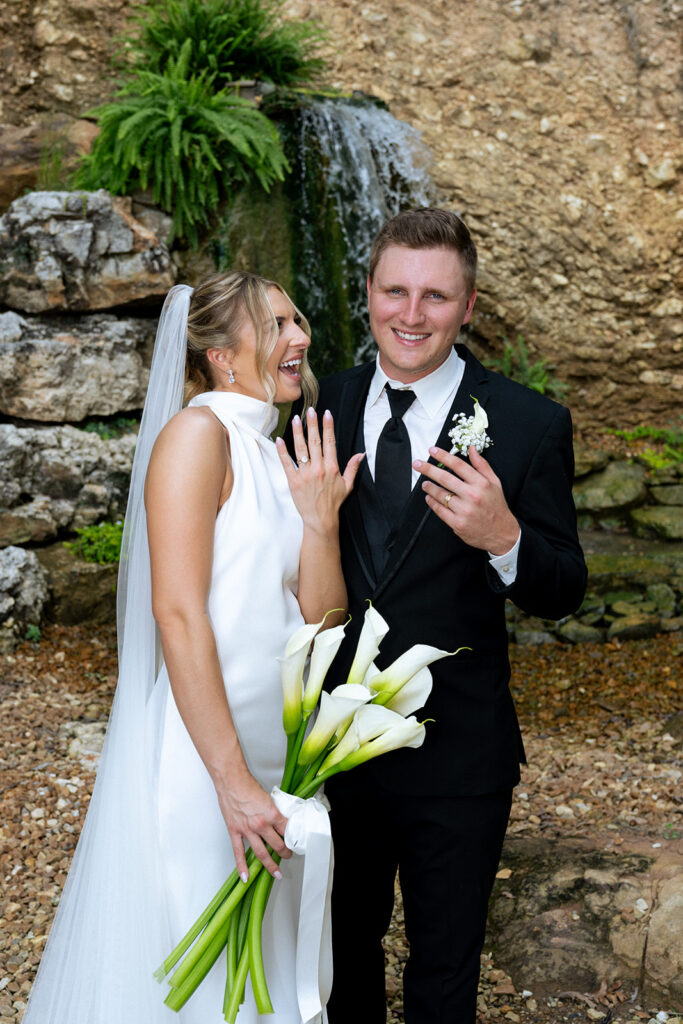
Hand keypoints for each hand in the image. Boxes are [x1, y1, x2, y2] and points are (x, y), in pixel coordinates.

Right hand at [215, 768, 291, 880]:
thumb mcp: (269, 798)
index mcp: (272, 814)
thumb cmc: (248, 785)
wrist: (232, 781)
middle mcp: (261, 824)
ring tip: (277, 872)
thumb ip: (274, 811)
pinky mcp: (235, 831)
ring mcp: (247, 830)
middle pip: (277, 845)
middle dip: (285, 853)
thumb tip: (280, 821)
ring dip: (270, 865)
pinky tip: (246, 877)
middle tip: (289, 856)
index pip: (287, 831)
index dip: (293, 839)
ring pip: (261, 853)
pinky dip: (242, 866)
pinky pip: (239, 852)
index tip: (296, 843)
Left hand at [276, 408, 363, 533]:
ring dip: (298, 433)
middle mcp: (319, 468)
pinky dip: (282, 451)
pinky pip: (287, 463)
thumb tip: (361, 454)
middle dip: (313, 424)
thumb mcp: (348, 485)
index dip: (328, 426)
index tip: (326, 413)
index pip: (330, 442)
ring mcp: (305, 474)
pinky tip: (279, 440)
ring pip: (300, 449)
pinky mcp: (294, 481)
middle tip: (310, 411)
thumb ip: (353, 467)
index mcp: (332, 468)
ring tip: (296, 419)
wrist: (321, 519)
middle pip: (315, 442)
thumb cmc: (334, 502)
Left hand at [415, 445, 519, 553]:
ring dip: (429, 487)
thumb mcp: (495, 483)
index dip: (443, 456)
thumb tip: (471, 449)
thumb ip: (482, 465)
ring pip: (440, 495)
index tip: (432, 451)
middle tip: (418, 464)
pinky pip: (440, 510)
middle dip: (428, 469)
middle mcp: (472, 496)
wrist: (502, 533)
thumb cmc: (497, 506)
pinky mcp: (458, 524)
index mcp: (481, 484)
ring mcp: (464, 511)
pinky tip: (429, 498)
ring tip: (425, 483)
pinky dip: (432, 503)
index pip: (458, 465)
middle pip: (445, 478)